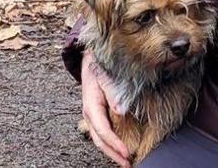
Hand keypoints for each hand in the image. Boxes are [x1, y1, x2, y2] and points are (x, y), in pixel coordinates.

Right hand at [81, 51, 130, 167]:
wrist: (90, 60)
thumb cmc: (99, 67)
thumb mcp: (106, 76)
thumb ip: (113, 92)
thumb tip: (119, 110)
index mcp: (91, 105)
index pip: (103, 130)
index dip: (115, 144)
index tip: (127, 153)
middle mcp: (89, 114)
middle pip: (100, 140)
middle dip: (113, 154)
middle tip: (128, 164)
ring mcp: (91, 116)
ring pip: (100, 139)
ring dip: (112, 152)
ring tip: (126, 161)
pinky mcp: (96, 116)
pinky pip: (102, 133)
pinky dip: (111, 143)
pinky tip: (120, 148)